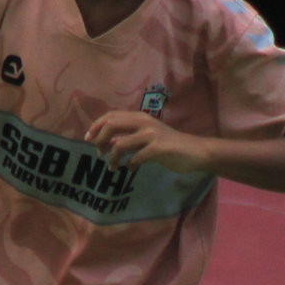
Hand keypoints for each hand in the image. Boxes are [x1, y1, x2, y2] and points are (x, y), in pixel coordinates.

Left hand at [83, 111, 208, 171]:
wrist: (195, 151)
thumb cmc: (169, 145)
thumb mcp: (147, 137)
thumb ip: (129, 137)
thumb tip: (106, 143)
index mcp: (139, 117)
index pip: (110, 115)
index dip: (96, 126)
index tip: (89, 139)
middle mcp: (144, 122)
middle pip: (111, 125)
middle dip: (100, 140)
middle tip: (99, 153)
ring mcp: (151, 134)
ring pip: (120, 144)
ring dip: (113, 158)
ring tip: (114, 167)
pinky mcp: (158, 148)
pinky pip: (135, 158)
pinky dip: (130, 165)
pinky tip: (132, 169)